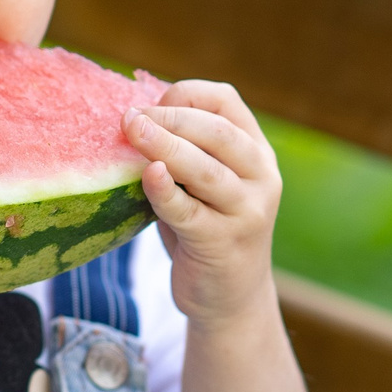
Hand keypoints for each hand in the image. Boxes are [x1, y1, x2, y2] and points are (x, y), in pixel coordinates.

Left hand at [125, 81, 281, 327]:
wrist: (229, 297)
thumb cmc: (205, 228)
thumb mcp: (202, 184)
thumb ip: (182, 152)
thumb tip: (130, 116)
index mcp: (255, 151)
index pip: (226, 101)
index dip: (187, 94)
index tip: (152, 104)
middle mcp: (261, 177)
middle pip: (217, 133)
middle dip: (171, 118)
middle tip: (131, 117)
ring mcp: (246, 211)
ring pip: (206, 170)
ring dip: (164, 146)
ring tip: (131, 130)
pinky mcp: (223, 243)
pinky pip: (189, 212)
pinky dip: (165, 191)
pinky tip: (148, 175)